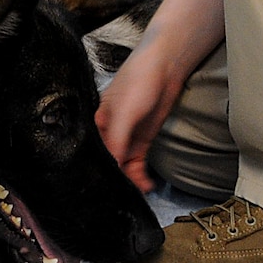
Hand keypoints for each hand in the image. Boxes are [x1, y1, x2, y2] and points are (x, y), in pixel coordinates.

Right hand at [95, 50, 189, 192]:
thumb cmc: (138, 80)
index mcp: (97, 124)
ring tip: (139, 192)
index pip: (97, 154)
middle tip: (127, 195)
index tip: (110, 188)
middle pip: (110, 162)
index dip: (103, 171)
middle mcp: (109, 132)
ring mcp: (126, 136)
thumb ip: (116, 140)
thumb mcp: (123, 112)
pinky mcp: (141, 139)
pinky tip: (146, 184)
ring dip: (131, 180)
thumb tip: (112, 166)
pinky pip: (137, 162)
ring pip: (124, 166)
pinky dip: (140, 175)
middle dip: (117, 179)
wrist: (165, 67)